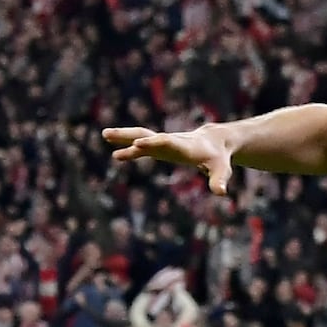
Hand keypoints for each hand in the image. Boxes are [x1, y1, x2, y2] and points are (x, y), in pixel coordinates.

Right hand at [104, 123, 234, 194]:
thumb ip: (219, 179)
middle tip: (111, 134)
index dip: (154, 143)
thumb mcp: (221, 169)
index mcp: (185, 146)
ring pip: (141, 136)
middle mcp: (171, 141)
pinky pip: (141, 147)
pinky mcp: (159, 147)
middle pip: (148, 135)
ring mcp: (163, 143)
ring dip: (123, 136)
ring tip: (104, 134)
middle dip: (131, 135)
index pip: (168, 142)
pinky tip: (115, 154)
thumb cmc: (218, 158)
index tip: (138, 144)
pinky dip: (128, 150)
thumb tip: (221, 192)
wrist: (214, 142)